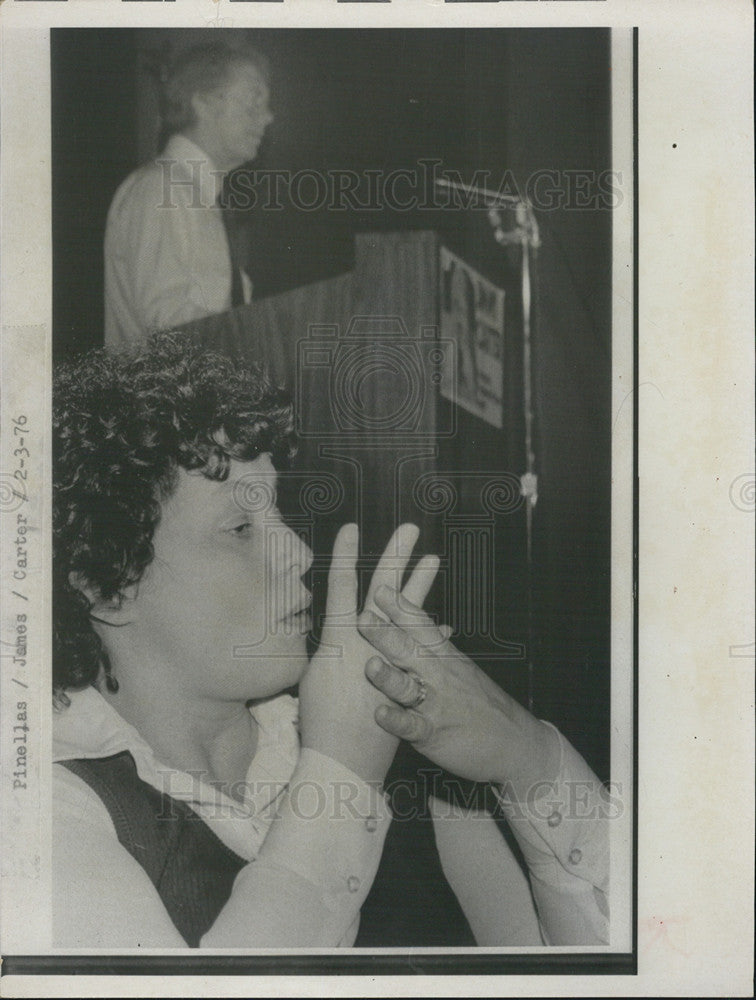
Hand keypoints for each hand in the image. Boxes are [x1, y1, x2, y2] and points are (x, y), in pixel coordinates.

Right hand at [298, 523, 439, 783]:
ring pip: (409, 615)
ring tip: (434, 557)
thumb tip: (337, 632)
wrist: (343, 759)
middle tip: (409, 529)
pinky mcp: (407, 678)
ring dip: (421, 586)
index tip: (352, 528)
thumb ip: (331, 650)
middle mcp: (367, 644)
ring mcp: (391, 659)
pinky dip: (434, 639)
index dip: (347, 556)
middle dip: (395, 558)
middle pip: (383, 591)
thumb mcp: (316, 676)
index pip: (342, 587)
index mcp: (340, 639)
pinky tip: (446, 625)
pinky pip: (425, 655)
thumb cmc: (320, 719)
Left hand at [357, 586, 560, 797]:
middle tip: (362, 617)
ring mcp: (436, 704)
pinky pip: (412, 725)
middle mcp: (439, 675)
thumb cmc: (482, 704)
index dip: (401, 608)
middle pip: (409, 650)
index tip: (381, 590)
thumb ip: (437, 647)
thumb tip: (422, 622)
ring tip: (370, 666)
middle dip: (386, 634)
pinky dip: (396, 720)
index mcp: (444, 656)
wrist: (516, 743)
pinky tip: (379, 714)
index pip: (421, 627)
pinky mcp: (434, 733)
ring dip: (389, 676)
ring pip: (408, 686)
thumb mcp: (462, 668)